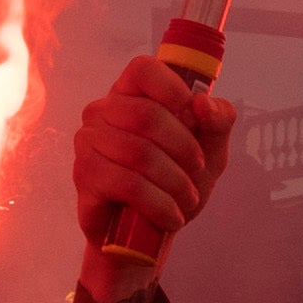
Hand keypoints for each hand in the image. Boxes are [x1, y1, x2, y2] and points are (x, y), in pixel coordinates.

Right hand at [67, 59, 232, 273]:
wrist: (148, 233)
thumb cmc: (176, 180)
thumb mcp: (211, 150)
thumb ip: (218, 121)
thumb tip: (203, 103)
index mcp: (131, 93)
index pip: (144, 69)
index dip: (174, 90)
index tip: (195, 119)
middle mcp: (102, 111)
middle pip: (146, 115)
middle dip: (184, 148)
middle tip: (199, 171)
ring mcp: (88, 142)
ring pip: (139, 153)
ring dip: (174, 182)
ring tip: (187, 200)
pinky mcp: (84, 176)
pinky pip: (126, 184)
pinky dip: (158, 203)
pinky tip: (170, 216)